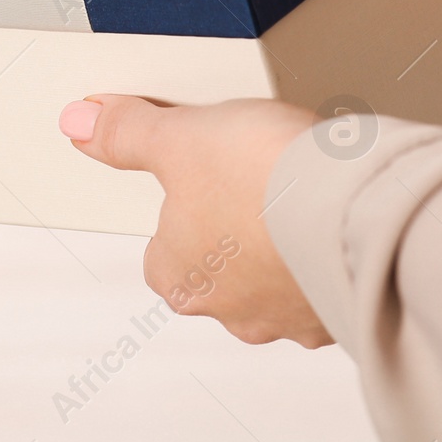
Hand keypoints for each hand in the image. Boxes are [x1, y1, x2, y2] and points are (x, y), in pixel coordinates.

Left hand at [59, 95, 330, 347]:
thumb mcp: (180, 137)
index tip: (207, 170)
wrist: (359, 204)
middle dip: (240, 223)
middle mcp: (235, 312)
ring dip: (288, 240)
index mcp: (182, 280)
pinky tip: (339, 215)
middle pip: (222, 263)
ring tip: (305, 189)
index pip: (163, 246)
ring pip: (279, 274)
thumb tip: (82, 125)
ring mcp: (293, 317)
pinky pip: (329, 279)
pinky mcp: (344, 309)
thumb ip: (128, 133)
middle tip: (259, 175)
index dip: (184, 200)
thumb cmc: (268, 181)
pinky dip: (332, 250)